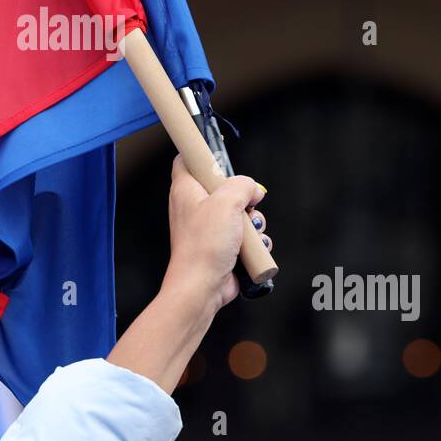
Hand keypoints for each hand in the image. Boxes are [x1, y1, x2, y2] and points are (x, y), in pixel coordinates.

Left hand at [163, 155, 267, 311]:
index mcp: (186, 189)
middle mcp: (195, 207)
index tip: (222, 157)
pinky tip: (254, 248)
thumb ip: (243, 185)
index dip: (204, 154)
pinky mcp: (221, 246)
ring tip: (250, 232)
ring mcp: (208, 228)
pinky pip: (244, 236)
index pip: (187, 160)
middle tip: (247, 204)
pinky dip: (253, 242)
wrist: (202, 286)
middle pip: (224, 187)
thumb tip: (254, 190)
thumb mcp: (227, 202)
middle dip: (244, 196)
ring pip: (239, 213)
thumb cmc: (205, 244)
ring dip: (253, 222)